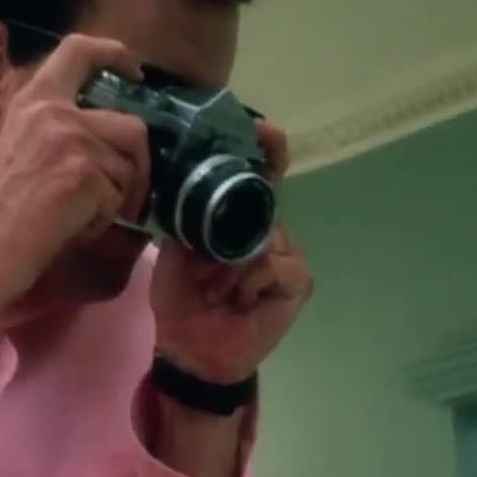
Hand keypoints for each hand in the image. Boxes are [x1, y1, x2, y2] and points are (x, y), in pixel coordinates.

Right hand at [0, 34, 150, 323]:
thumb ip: (54, 127)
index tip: (133, 72)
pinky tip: (72, 228)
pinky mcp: (84, 175)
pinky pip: (120, 198)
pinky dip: (104, 220)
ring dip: (117, 196)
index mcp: (33, 100)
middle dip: (136, 165)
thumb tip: (105, 132)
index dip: (115, 54)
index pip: (79, 50)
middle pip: (132, 125)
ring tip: (81, 213)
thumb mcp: (15, 146)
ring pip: (132, 165)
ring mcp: (71, 141)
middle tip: (120, 193)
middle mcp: (53, 112)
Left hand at [149, 120, 314, 384]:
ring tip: (214, 290)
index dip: (265, 148)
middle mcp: (269, 229)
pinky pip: (273, 266)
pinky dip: (246, 284)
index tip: (264, 127)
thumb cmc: (184, 297)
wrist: (193, 349)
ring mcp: (288, 254)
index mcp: (240, 217)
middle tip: (206, 268)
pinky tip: (236, 302)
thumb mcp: (178, 247)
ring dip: (229, 267)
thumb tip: (194, 180)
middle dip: (228, 235)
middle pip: (261, 206)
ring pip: (263, 238)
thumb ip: (192, 214)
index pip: (260, 174)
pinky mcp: (298, 280)